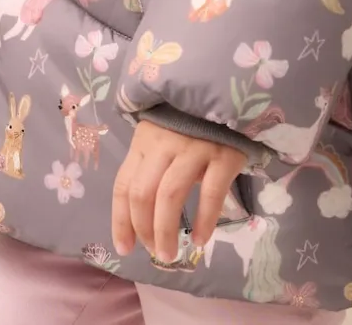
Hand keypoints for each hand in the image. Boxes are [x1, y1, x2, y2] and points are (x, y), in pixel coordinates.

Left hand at [111, 120, 246, 263]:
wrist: (230, 96)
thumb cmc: (191, 126)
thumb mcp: (162, 140)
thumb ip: (149, 168)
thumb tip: (138, 220)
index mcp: (144, 141)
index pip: (124, 185)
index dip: (121, 221)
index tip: (125, 248)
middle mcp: (165, 143)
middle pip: (143, 193)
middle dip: (145, 230)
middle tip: (155, 253)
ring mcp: (194, 147)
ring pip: (170, 196)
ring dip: (167, 232)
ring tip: (170, 254)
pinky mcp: (223, 154)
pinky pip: (210, 193)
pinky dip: (204, 221)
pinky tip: (200, 239)